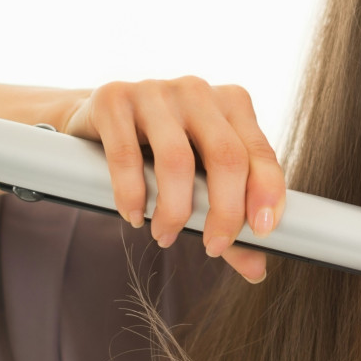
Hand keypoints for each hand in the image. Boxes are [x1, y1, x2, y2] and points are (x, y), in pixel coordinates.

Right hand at [60, 77, 284, 282]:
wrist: (95, 121)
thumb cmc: (157, 153)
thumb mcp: (199, 180)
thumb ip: (227, 219)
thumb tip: (256, 269)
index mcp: (231, 103)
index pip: (258, 150)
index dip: (266, 192)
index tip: (262, 232)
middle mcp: (197, 91)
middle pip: (225, 156)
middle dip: (225, 211)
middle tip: (213, 247)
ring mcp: (154, 91)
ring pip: (177, 159)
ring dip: (175, 210)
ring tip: (165, 235)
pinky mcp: (113, 99)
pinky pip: (126, 155)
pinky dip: (132, 195)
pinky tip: (134, 216)